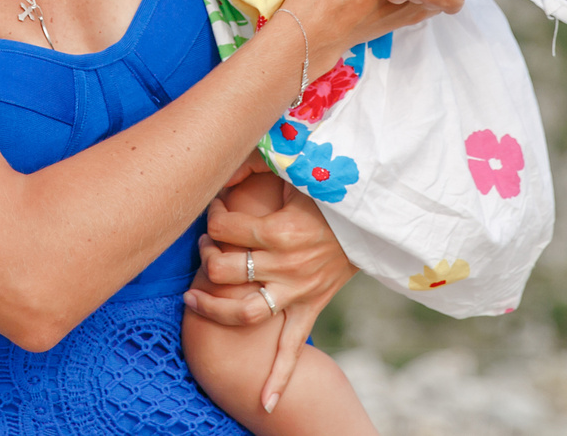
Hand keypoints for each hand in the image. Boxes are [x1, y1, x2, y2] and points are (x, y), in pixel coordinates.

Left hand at [183, 176, 356, 412]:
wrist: (374, 220)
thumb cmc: (332, 190)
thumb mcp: (299, 170)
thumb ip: (258, 163)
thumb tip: (222, 166)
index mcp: (282, 230)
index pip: (226, 228)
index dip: (213, 215)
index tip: (216, 207)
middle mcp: (288, 265)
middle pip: (226, 270)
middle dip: (206, 256)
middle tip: (204, 245)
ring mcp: (299, 290)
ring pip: (246, 312)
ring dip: (215, 309)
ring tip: (193, 298)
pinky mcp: (311, 306)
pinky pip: (293, 347)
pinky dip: (279, 377)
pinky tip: (263, 404)